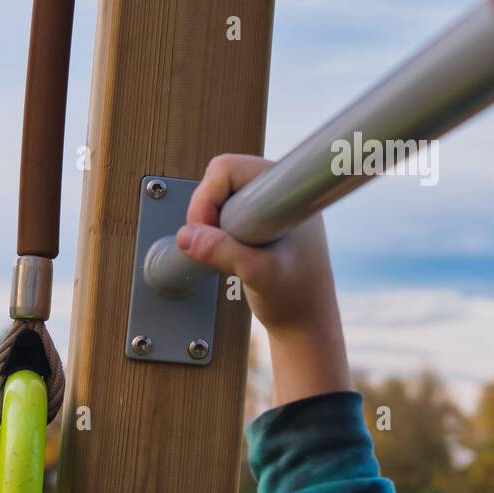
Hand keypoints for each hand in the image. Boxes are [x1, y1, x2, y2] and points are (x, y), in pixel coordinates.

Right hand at [177, 154, 349, 406]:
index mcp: (287, 193)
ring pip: (220, 196)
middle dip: (207, 212)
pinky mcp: (260, 222)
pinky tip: (231, 253)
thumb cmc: (295, 297)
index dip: (209, 197)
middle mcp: (280, 192)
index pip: (230, 169)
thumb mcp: (257, 274)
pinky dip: (217, 231)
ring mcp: (270, 206)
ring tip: (227, 253)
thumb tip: (188, 236)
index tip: (209, 230)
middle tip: (212, 244)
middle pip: (221, 178)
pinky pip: (225, 212)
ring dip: (212, 224)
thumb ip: (223, 252)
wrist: (305, 323)